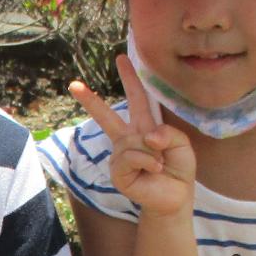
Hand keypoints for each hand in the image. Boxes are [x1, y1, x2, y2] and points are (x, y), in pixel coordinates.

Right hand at [69, 55, 195, 218]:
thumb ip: (168, 133)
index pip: (137, 100)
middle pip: (107, 117)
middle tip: (73, 84)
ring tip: (159, 164)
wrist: (175, 197)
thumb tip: (147, 136)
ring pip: (133, 142)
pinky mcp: (118, 172)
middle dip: (90, 100)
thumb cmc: (178, 169)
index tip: (122, 58)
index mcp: (144, 128)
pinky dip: (147, 161)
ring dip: (152, 152)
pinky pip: (131, 157)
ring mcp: (120, 156)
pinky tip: (154, 169)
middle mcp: (128, 140)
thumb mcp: (182, 144)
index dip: (130, 79)